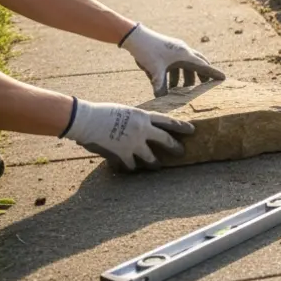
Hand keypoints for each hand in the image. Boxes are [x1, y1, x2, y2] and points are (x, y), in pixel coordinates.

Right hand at [61, 98, 194, 170]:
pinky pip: (131, 165)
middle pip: (165, 140)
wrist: (87, 119)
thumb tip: (141, 127)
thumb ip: (135, 120)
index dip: (181, 126)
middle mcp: (143, 130)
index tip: (192, 130)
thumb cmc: (102, 112)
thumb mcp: (125, 111)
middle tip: (182, 152)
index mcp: (143, 116)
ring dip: (155, 163)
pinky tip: (130, 170)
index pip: (168, 121)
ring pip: (151, 157)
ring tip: (158, 166)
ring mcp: (134, 143)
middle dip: (175, 147)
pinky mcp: (123, 154)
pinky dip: (130, 167)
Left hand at [120, 23, 224, 96]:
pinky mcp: (167, 50)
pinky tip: (167, 83)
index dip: (213, 73)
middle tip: (204, 85)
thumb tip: (161, 100)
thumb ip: (160, 86)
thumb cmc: (147, 51)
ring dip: (184, 77)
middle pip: (198, 64)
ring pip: (185, 65)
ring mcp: (175, 50)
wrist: (134, 37)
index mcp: (185, 55)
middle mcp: (183, 51)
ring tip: (179, 90)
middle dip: (201, 75)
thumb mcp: (155, 71)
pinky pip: (176, 63)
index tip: (224, 78)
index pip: (203, 66)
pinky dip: (175, 73)